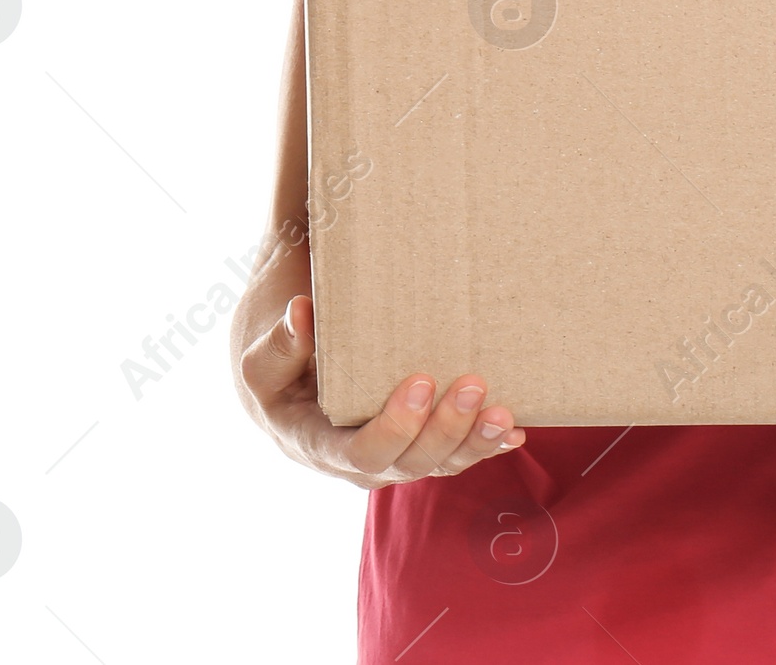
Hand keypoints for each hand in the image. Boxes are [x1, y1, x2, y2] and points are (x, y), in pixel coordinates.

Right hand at [240, 294, 525, 488]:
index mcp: (315, 444)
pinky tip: (515, 431)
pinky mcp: (416, 443)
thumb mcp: (260, 356)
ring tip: (505, 413)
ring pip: (437, 463)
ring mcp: (390, 456)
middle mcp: (356, 462)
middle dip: (446, 430)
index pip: (360, 452)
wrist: (286, 373)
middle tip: (473, 384)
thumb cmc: (275, 361)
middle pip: (408, 464)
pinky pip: (453, 454)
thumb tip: (301, 312)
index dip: (395, 426)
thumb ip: (279, 343)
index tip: (422, 381)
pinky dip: (485, 445)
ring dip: (475, 442)